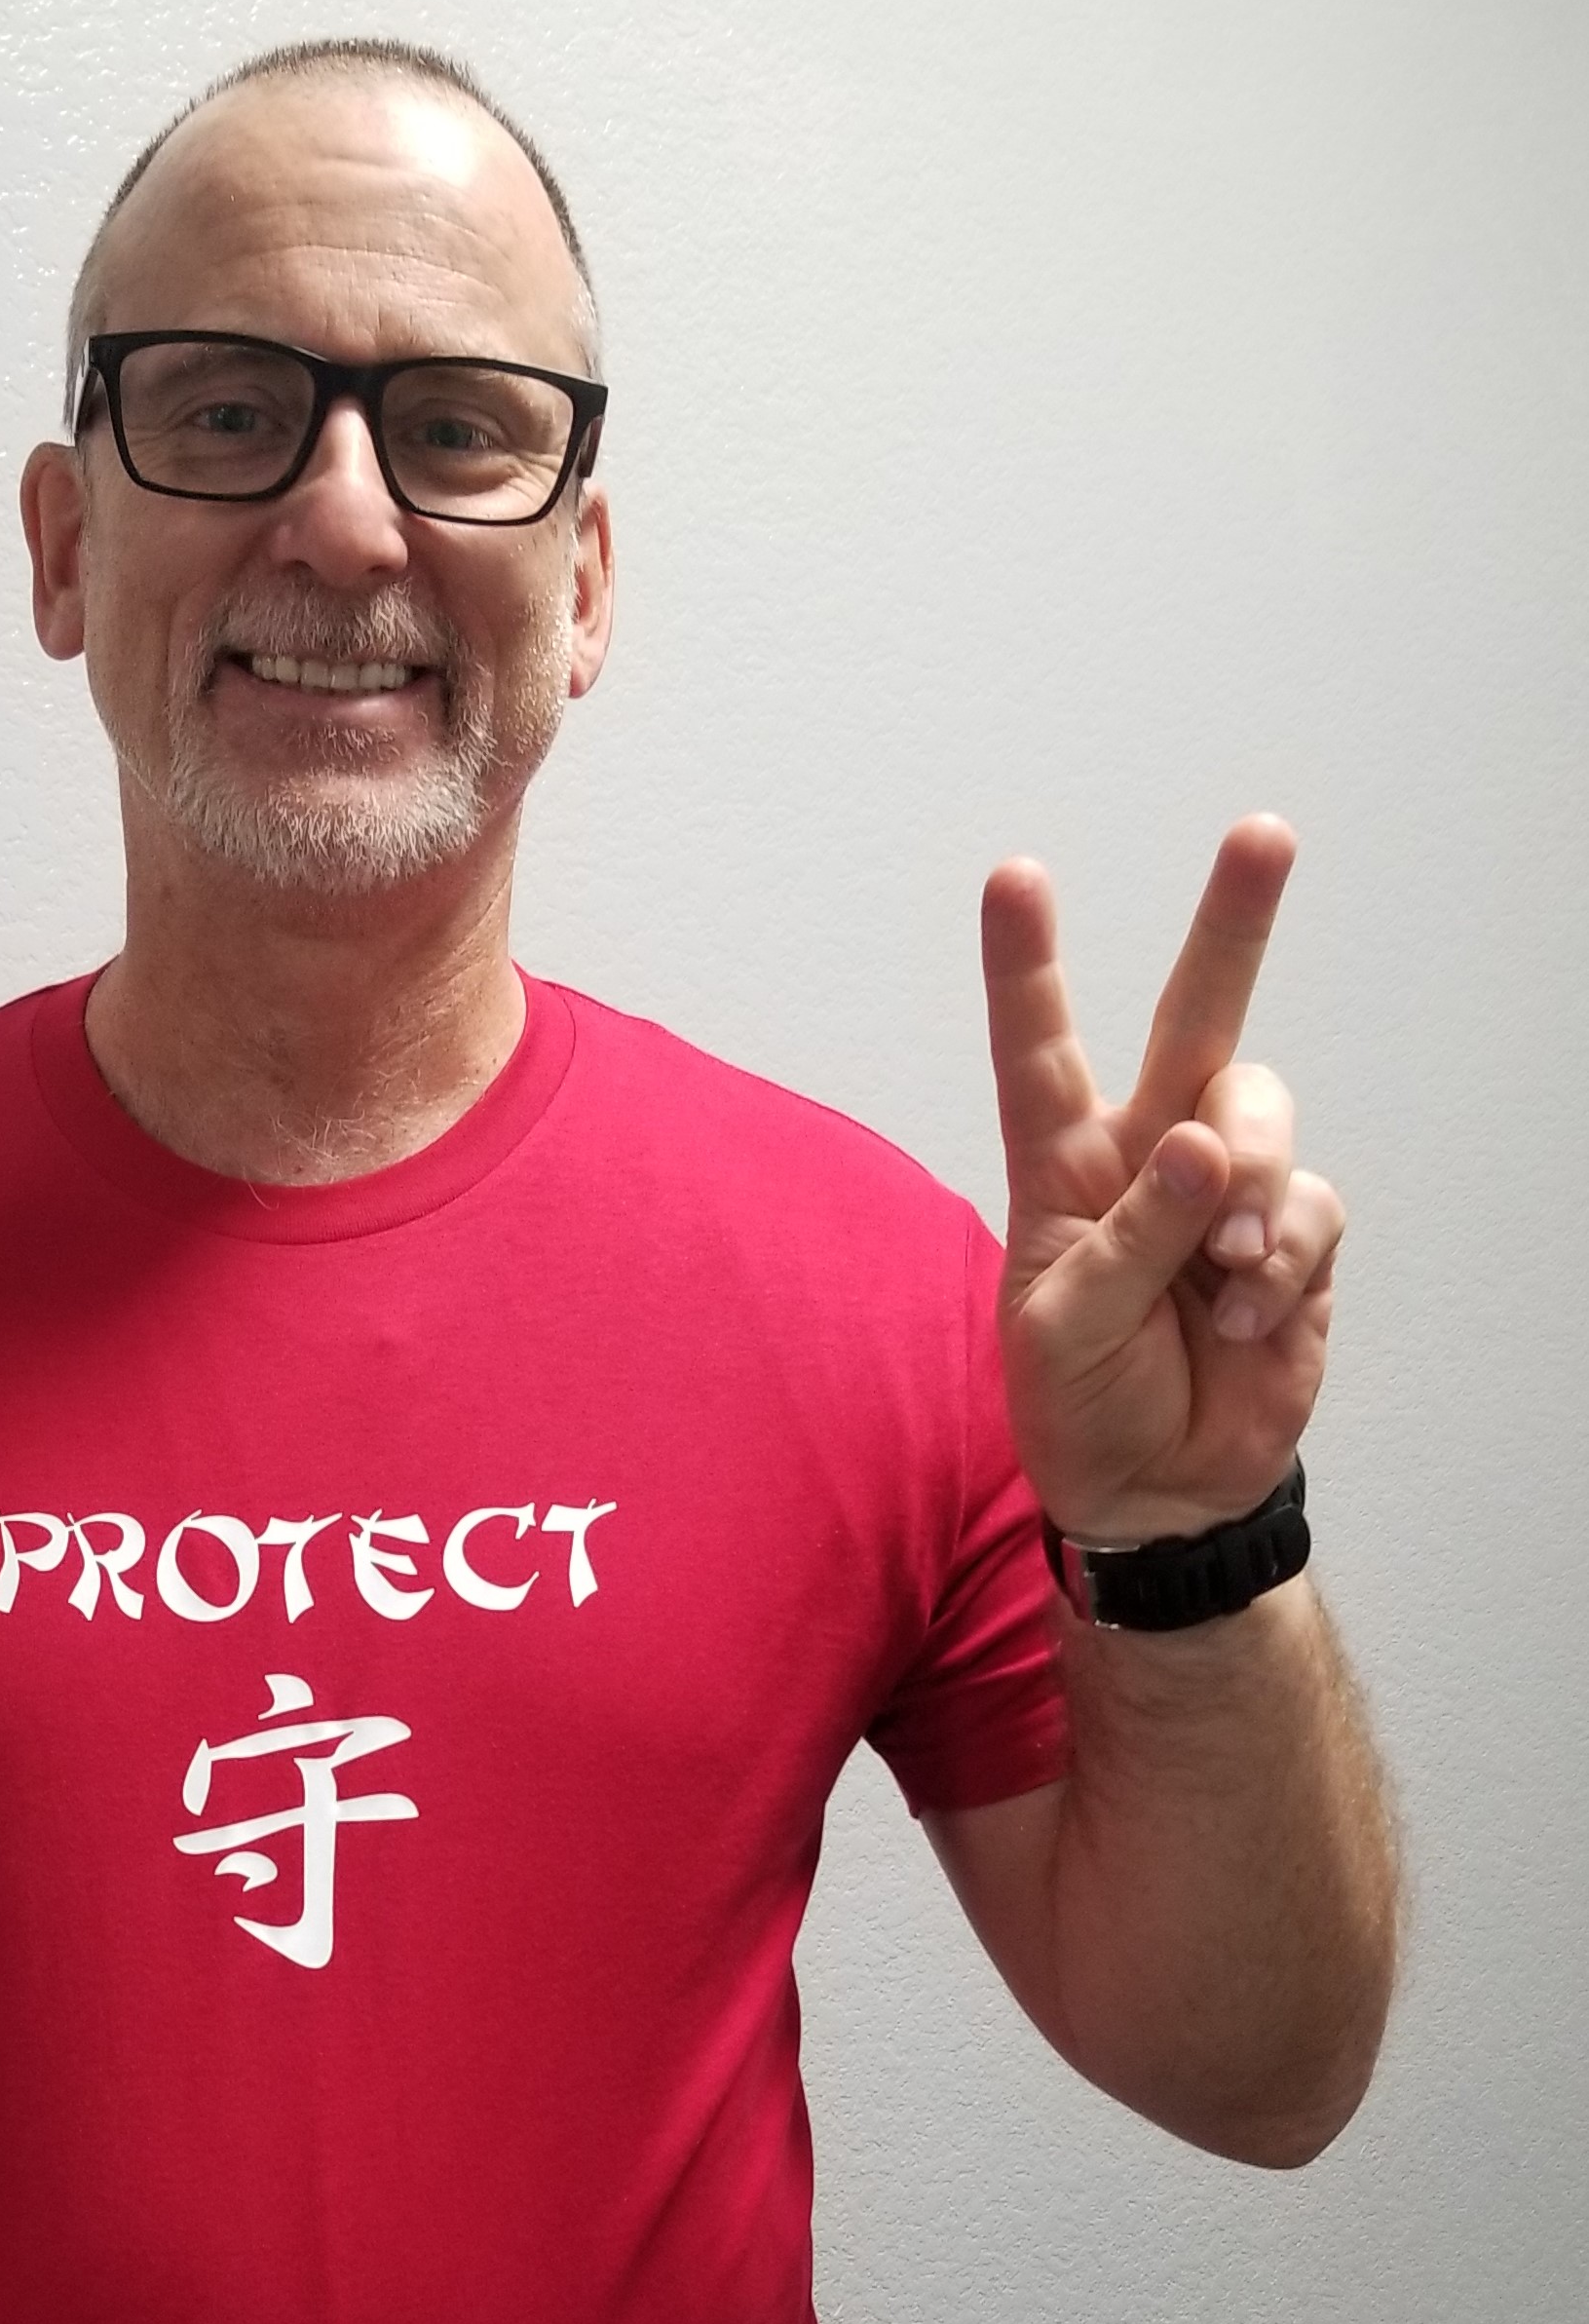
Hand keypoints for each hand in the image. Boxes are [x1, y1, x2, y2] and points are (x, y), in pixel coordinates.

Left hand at [982, 816, 1342, 1545]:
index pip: (1039, 1053)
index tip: (1016, 877)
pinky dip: (1282, 1259)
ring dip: (1248, 1180)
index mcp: (1061, 1168)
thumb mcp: (1068, 1329)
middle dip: (1234, 923)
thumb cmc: (1083, 1401)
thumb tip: (1202, 1141)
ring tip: (1223, 1269)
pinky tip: (1249, 1314)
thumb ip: (1134, 1234)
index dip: (1029, 967)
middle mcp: (1147, 1154)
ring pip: (1261, 1112)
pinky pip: (1308, 1205)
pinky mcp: (1294, 1234)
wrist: (1161, 1489)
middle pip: (1197, 1018)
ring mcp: (1228, 1188)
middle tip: (1264, 834)